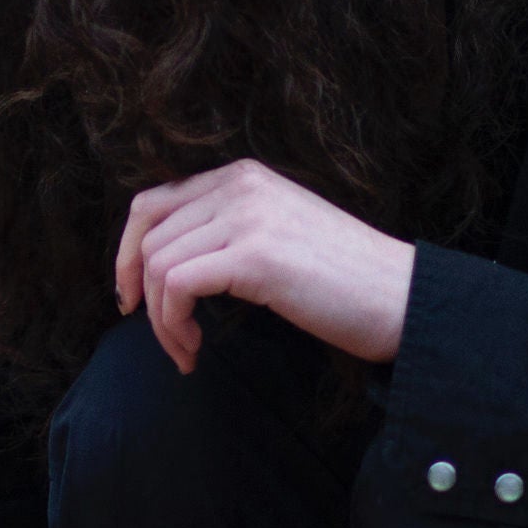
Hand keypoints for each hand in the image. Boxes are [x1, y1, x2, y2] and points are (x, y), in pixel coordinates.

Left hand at [113, 158, 416, 371]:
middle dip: (141, 294)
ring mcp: (247, 216)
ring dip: (161, 320)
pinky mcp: (254, 255)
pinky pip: (176, 287)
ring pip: (157, 265)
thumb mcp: (276, 233)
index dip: (127, 254)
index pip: (151, 204)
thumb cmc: (343, 280)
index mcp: (242, 177)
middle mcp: (240, 185)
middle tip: (163, 335)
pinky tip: (195, 348)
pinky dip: (173, 325)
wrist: (400, 297)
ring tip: (187, 350)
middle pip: (147, 237)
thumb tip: (165, 266)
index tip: (133, 298)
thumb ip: (226, 230)